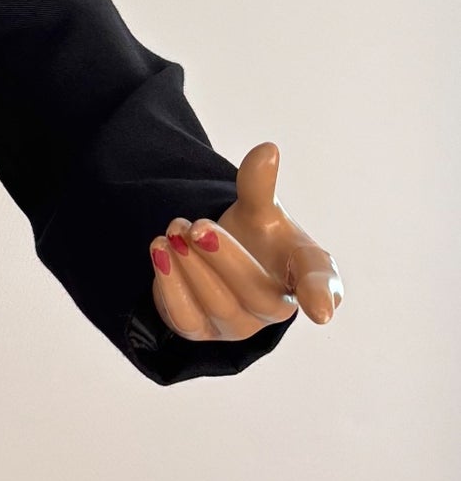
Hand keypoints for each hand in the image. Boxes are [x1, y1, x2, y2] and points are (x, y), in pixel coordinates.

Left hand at [149, 140, 341, 343]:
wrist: (213, 261)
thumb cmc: (254, 238)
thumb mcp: (259, 210)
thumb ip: (260, 186)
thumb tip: (267, 150)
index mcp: (304, 275)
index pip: (318, 283)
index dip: (321, 294)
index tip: (320, 310)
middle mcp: (274, 308)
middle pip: (256, 294)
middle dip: (224, 259)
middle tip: (198, 226)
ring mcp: (238, 325)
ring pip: (218, 305)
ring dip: (191, 265)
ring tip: (176, 228)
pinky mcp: (200, 331)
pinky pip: (184, 318)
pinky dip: (169, 284)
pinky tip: (160, 249)